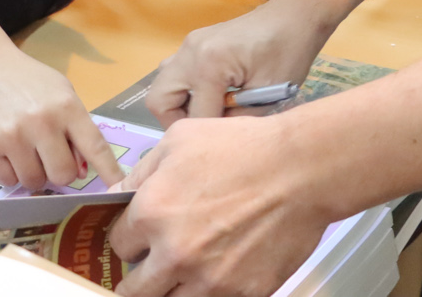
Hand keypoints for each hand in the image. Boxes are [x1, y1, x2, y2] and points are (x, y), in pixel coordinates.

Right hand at [0, 43, 126, 191]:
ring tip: (26, 151)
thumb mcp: (61, 93)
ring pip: (34, 182)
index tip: (119, 188)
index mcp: (66, 107)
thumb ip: (76, 128)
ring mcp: (11, 137)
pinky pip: (7, 181)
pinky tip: (8, 152)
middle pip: (63, 175)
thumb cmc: (29, 80)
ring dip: (34, 173)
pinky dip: (11, 173)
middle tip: (49, 156)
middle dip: (59, 171)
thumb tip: (83, 171)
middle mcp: (41, 123)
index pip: (94, 146)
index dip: (109, 171)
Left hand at [112, 114, 329, 296]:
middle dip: (140, 278)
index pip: (118, 245)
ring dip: (174, 290)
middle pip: (135, 290)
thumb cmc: (243, 149)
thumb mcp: (179, 141)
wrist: (302, 170)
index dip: (129, 239)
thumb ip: (141, 173)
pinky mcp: (244, 294)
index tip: (140, 238)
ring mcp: (210, 281)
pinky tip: (222, 272)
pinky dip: (214, 291)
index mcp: (152, 214)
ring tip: (187, 272)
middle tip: (152, 268)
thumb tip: (119, 194)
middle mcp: (174, 254)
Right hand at [146, 0, 332, 125]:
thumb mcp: (268, 96)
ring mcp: (189, 44)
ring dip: (178, 105)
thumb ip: (236, 120)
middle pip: (159, 101)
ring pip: (163, 85)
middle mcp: (190, 52)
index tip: (226, 145)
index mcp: (209, 64)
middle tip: (205, 132)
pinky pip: (175, 72)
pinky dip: (184, 89)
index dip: (209, 136)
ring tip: (209, 113)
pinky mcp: (194, 41)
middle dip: (177, 123)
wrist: (294, 15)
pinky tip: (212, 95)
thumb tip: (215, 137)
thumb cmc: (290, 53)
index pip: (194, 116)